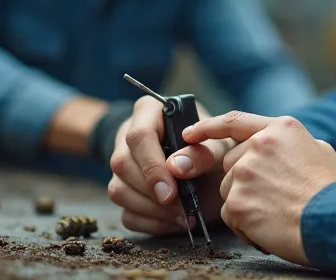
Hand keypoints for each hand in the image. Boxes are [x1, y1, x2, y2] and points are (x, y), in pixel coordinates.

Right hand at [106, 95, 229, 234]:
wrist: (208, 157)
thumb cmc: (212, 144)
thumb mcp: (217, 142)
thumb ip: (203, 152)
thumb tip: (178, 168)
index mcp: (149, 112)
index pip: (139, 136)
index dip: (152, 166)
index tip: (171, 192)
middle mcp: (128, 135)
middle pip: (123, 164)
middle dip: (152, 192)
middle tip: (182, 209)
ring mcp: (122, 163)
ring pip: (118, 190)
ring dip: (151, 210)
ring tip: (182, 216)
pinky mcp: (124, 189)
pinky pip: (126, 213)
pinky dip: (150, 223)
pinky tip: (174, 222)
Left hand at [183, 112, 335, 266]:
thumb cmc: (334, 191)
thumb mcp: (320, 151)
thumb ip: (292, 146)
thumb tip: (285, 151)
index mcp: (280, 129)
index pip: (234, 122)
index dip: (208, 127)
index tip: (190, 134)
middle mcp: (258, 145)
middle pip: (231, 165)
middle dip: (244, 183)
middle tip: (273, 199)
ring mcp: (245, 173)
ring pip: (229, 192)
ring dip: (246, 205)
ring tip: (277, 214)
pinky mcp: (237, 202)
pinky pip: (230, 216)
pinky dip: (246, 226)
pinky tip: (270, 228)